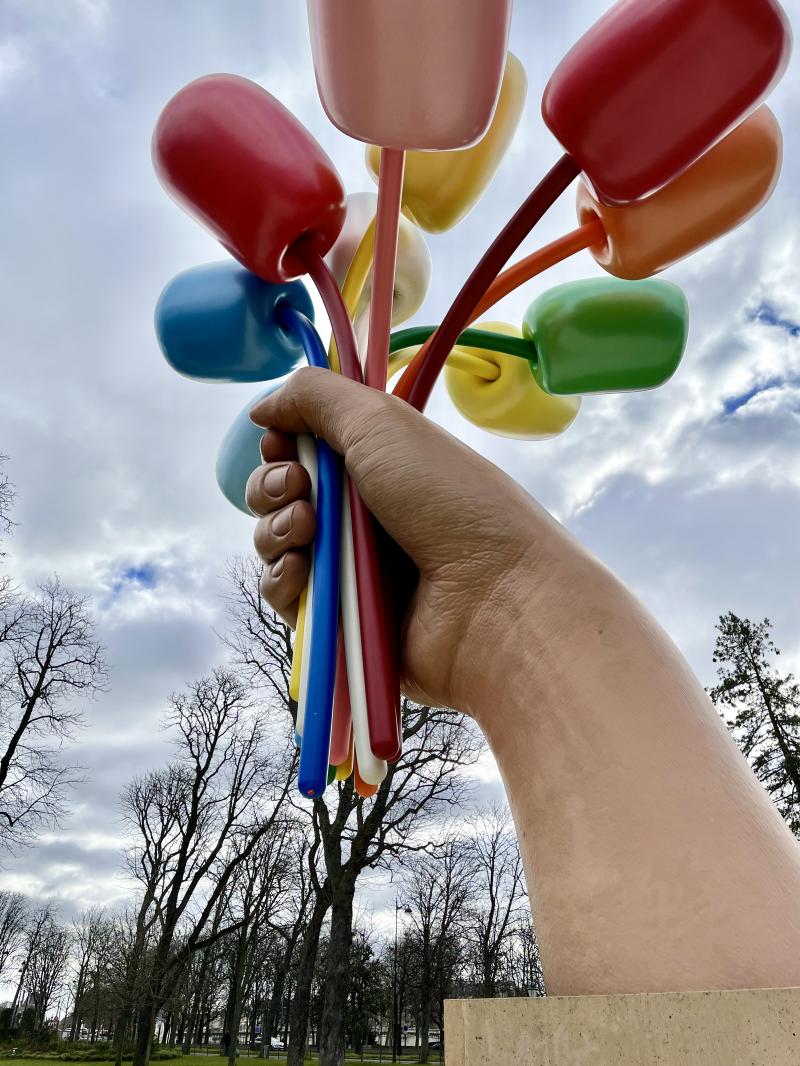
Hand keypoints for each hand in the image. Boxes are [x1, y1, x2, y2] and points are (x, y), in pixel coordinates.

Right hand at [247, 367, 588, 712]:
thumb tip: (262, 407)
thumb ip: (315, 397)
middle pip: (281, 494)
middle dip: (272, 484)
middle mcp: (364, 514)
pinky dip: (285, 580)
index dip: (283, 444)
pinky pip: (285, 595)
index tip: (286, 443)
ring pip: (276, 543)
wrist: (492, 596)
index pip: (304, 448)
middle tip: (299, 486)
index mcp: (379, 464)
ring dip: (277, 529)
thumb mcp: (382, 421)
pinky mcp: (341, 618)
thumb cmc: (447, 499)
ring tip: (309, 530)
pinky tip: (306, 572)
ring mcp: (352, 568)